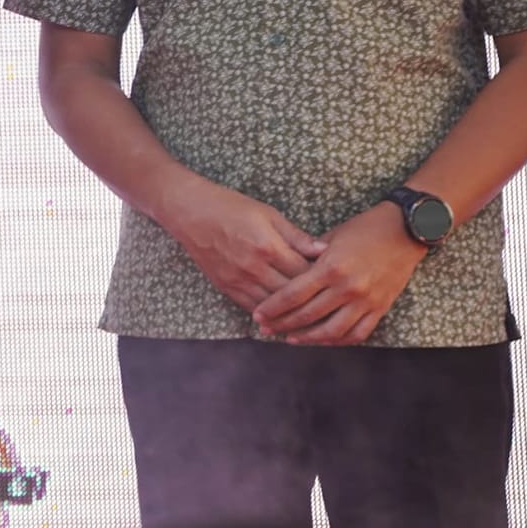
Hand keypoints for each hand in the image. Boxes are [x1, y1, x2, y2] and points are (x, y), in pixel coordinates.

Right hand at [154, 175, 324, 311]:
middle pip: (292, 294)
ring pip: (272, 307)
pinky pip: (252, 307)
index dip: (323, 280)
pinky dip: (269, 316)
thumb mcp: (268, 213)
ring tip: (313, 321)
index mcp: (268, 246)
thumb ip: (296, 235)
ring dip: (292, 315)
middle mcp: (254, 267)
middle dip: (312, 302)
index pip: (305, 273)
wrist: (189, 211)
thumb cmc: (230, 206)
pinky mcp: (226, 286)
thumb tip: (325, 250)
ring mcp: (238, 279)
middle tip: (331, 306)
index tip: (337, 283)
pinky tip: (282, 320)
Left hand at [252, 202, 427, 344]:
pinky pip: (358, 333)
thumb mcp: (331, 236)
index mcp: (331, 267)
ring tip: (290, 338)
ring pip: (332, 330)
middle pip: (308, 314)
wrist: (407, 231)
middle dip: (283, 324)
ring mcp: (366, 301)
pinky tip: (323, 340)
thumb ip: (309, 255)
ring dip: (308, 338)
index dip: (273, 307)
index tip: (258, 314)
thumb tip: (285, 269)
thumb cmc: (364, 228)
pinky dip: (338, 340)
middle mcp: (348, 288)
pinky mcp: (381, 308)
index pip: (294, 294)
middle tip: (266, 328)